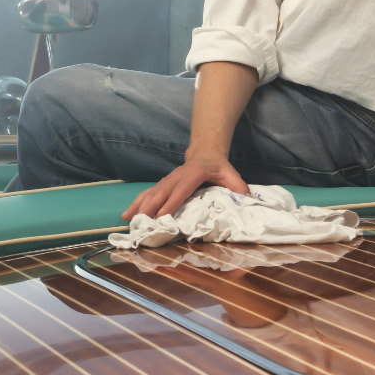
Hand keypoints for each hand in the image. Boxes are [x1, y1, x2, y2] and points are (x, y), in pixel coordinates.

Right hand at [126, 156, 248, 220]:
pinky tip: (126, 215)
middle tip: (142, 221)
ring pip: (151, 192)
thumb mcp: (232, 175)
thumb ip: (240, 188)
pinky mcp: (162, 184)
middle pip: (161, 191)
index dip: (172, 202)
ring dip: (139, 206)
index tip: (162, 216)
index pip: (182, 189)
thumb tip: (248, 202)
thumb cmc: (219, 168)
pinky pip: (147, 194)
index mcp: (194, 173)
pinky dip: (136, 204)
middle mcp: (177, 176)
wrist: (205, 153)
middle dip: (150, 207)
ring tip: (129, 219)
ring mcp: (167, 179)